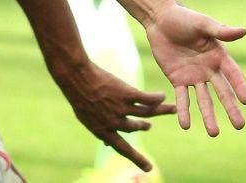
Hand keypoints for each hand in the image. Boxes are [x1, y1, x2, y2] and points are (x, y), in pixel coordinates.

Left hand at [54, 61, 174, 171]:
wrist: (75, 75)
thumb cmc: (78, 95)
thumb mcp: (86, 117)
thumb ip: (100, 129)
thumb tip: (106, 144)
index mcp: (103, 130)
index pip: (122, 149)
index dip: (136, 159)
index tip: (149, 169)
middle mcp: (114, 122)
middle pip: (135, 128)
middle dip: (143, 127)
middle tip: (148, 126)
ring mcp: (121, 108)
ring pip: (148, 113)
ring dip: (161, 111)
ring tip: (170, 108)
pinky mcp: (126, 93)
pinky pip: (148, 99)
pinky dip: (158, 99)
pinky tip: (162, 96)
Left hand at [145, 3, 245, 135]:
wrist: (160, 20)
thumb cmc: (184, 18)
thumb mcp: (202, 23)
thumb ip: (220, 30)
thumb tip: (244, 31)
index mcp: (219, 56)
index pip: (233, 74)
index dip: (239, 86)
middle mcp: (209, 69)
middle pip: (222, 92)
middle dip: (230, 109)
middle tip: (240, 126)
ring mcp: (194, 76)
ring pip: (203, 99)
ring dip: (208, 116)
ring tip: (214, 133)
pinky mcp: (177, 79)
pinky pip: (181, 97)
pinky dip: (183, 111)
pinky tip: (185, 125)